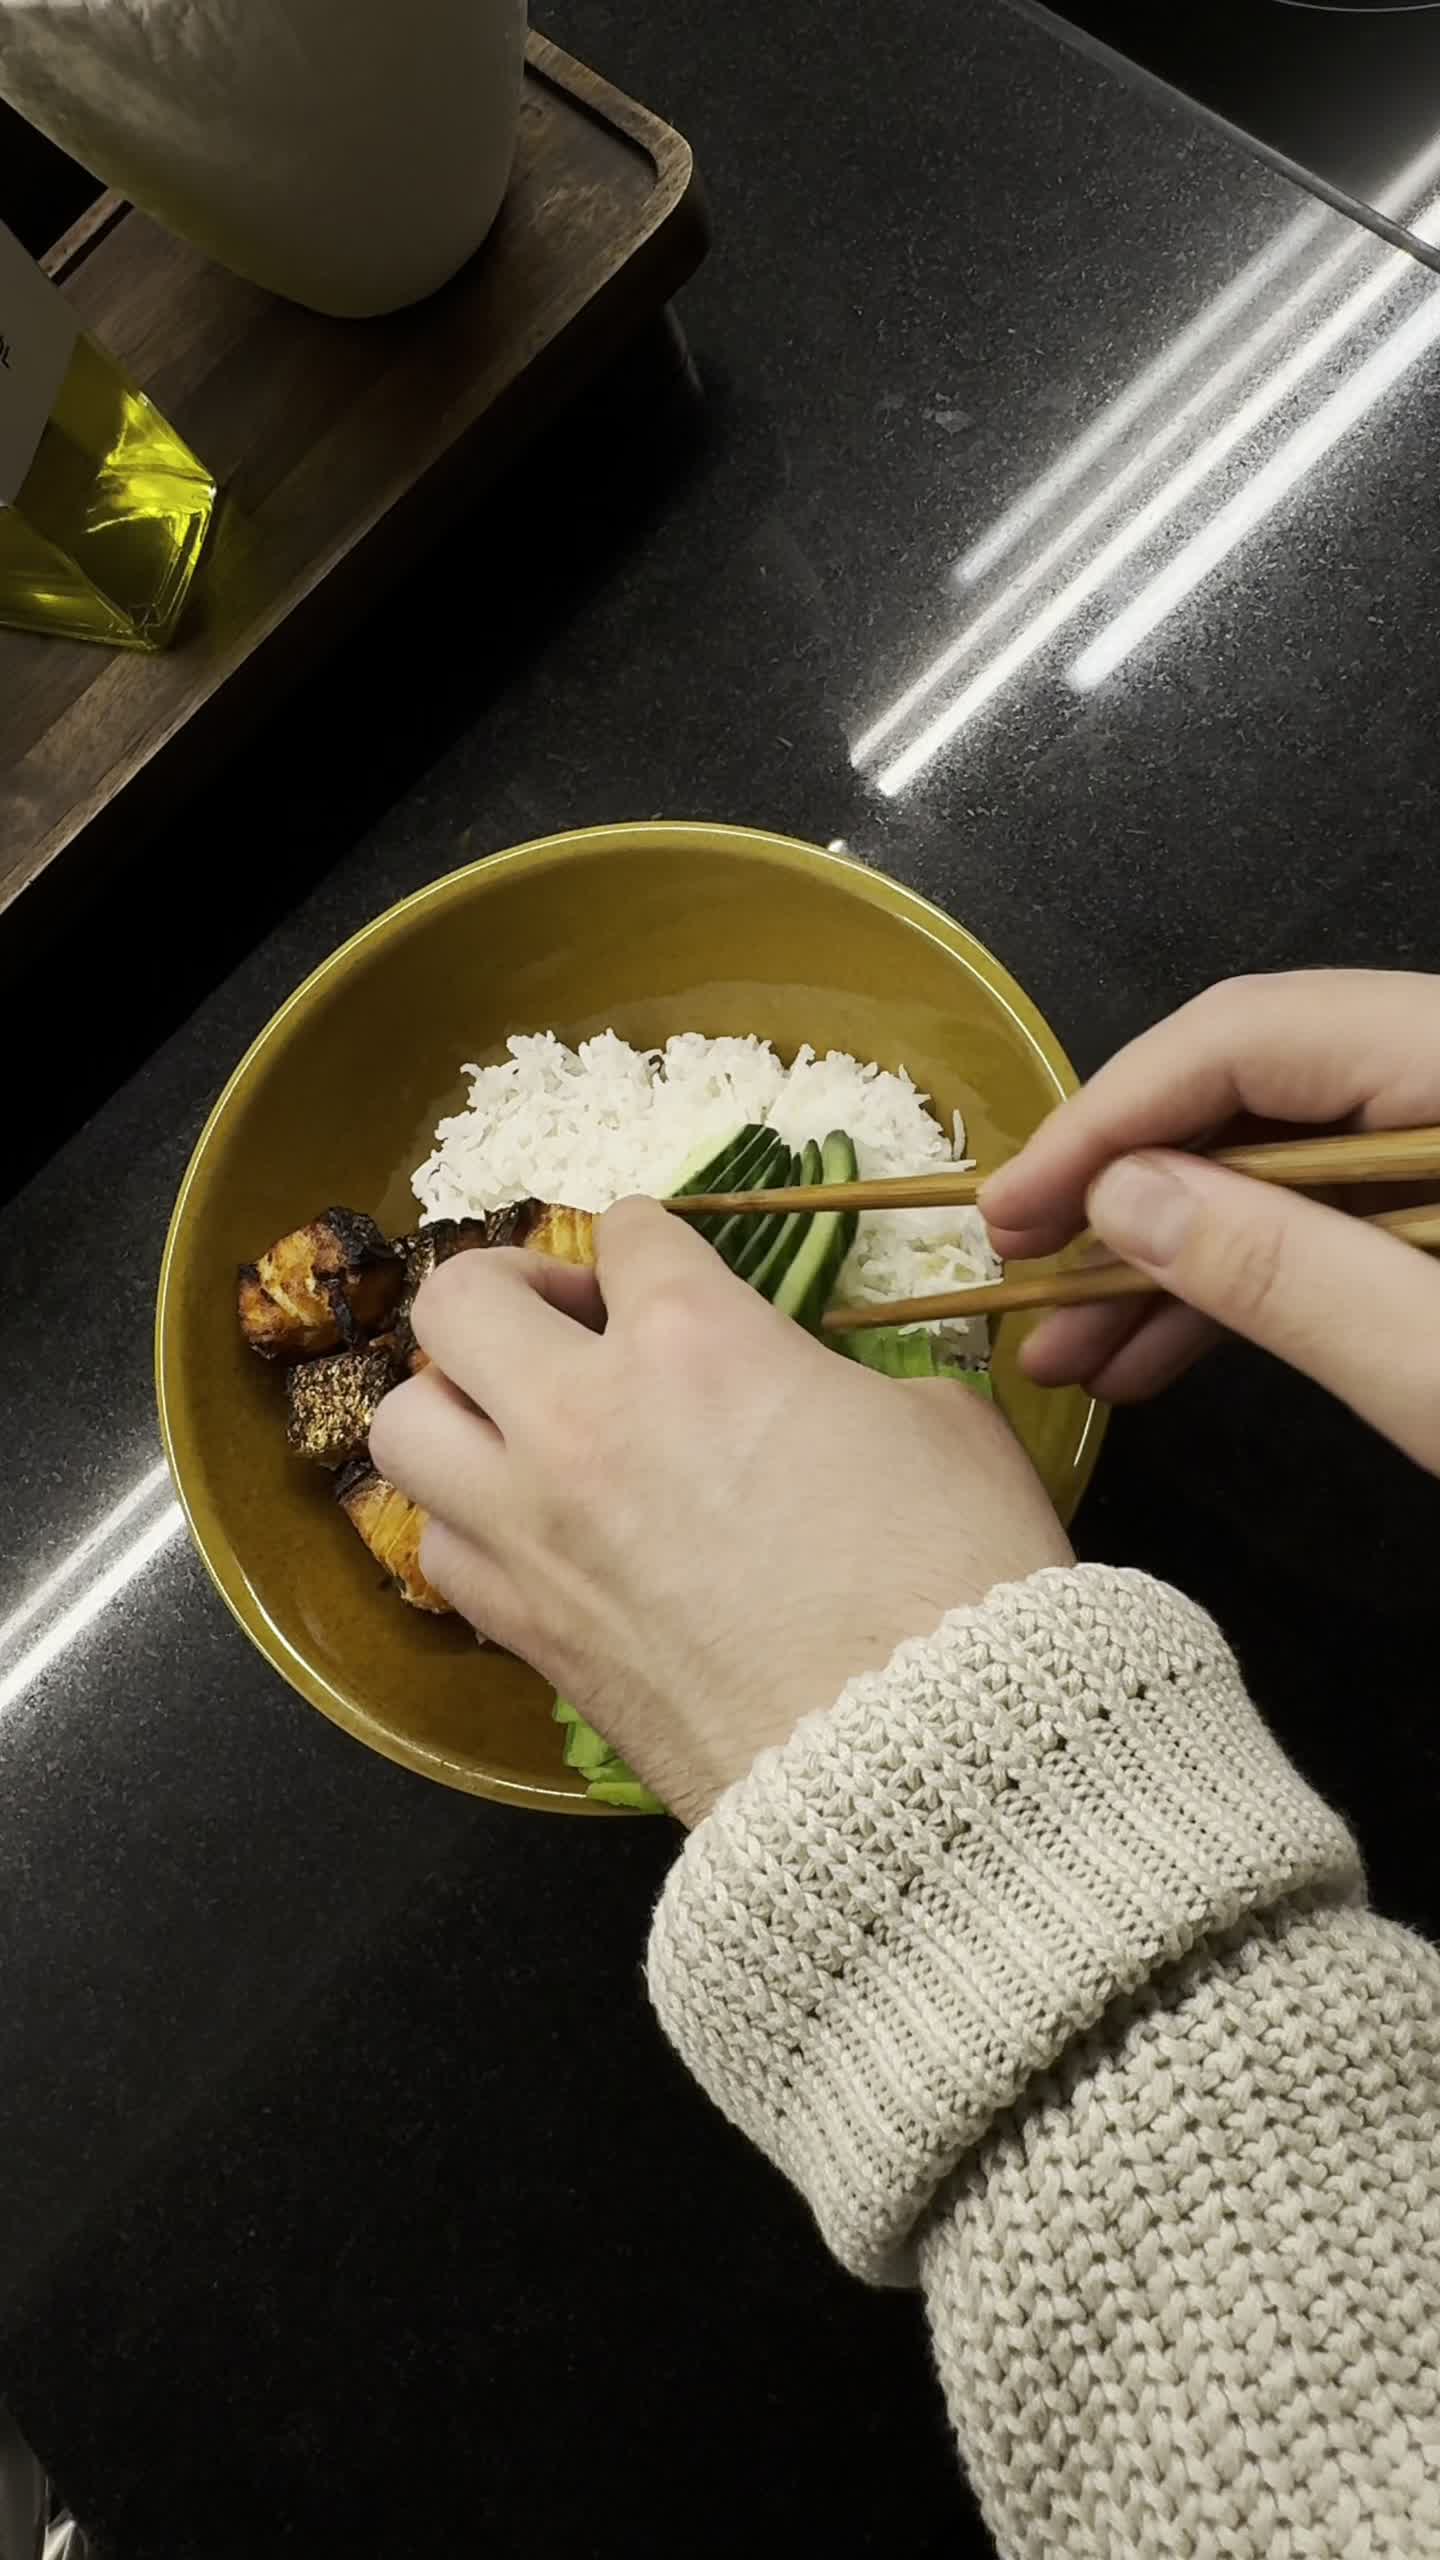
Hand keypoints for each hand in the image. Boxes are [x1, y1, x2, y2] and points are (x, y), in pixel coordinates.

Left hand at [370, 1200, 1070, 1824]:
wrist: (914, 1760)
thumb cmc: (952, 1579)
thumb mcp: (941, 1424)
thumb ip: (846, 1380)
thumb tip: (815, 1396)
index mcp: (694, 1339)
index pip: (626, 1235)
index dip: (651, 1243)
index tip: (666, 1267)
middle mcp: (583, 1418)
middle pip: (461, 1298)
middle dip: (511, 1287)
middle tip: (572, 1322)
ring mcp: (535, 1529)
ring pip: (404, 1422)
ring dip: (455, 1405)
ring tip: (519, 1423)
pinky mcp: (524, 1631)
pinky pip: (437, 1545)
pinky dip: (469, 1521)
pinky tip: (531, 1527)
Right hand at [981, 969, 1439, 1470]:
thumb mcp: (1439, 1365)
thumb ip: (1285, 1271)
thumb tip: (1122, 1201)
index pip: (1246, 1038)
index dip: (1109, 1117)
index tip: (1012, 1206)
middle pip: (1251, 1084)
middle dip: (1124, 1184)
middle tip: (1019, 1260)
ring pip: (1281, 1161)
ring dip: (1169, 1253)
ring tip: (1065, 1347)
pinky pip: (1332, 1217)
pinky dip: (1244, 1283)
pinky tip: (1150, 1356)